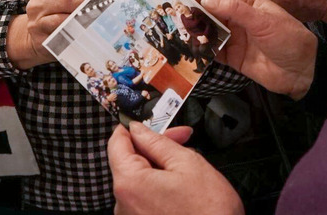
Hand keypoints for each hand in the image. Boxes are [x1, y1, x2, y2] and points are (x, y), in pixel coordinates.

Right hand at [7, 0, 93, 68]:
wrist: (38, 37)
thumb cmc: (55, 12)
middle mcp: (36, 2)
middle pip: (66, 0)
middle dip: (86, 4)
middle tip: (101, 9)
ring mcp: (36, 21)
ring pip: (62, 17)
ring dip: (80, 18)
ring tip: (95, 19)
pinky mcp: (39, 38)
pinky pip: (59, 33)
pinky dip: (72, 31)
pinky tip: (83, 30)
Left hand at [109, 123, 241, 214]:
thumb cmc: (209, 211)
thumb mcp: (187, 164)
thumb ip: (158, 142)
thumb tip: (139, 129)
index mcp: (129, 183)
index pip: (117, 143)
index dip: (134, 127)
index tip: (151, 121)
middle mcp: (123, 204)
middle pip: (130, 161)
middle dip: (155, 146)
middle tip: (182, 138)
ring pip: (140, 179)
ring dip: (160, 166)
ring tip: (188, 164)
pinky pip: (145, 197)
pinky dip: (160, 186)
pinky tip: (183, 184)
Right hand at [190, 0, 315, 98]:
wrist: (302, 72)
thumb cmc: (289, 39)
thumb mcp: (264, 20)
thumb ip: (235, 10)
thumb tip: (207, 1)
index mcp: (250, 3)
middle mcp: (240, 18)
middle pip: (212, 12)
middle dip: (195, 13)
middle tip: (176, 16)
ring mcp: (236, 38)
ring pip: (210, 31)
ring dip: (196, 31)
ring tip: (178, 32)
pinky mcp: (233, 57)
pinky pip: (214, 51)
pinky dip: (202, 50)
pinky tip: (191, 49)